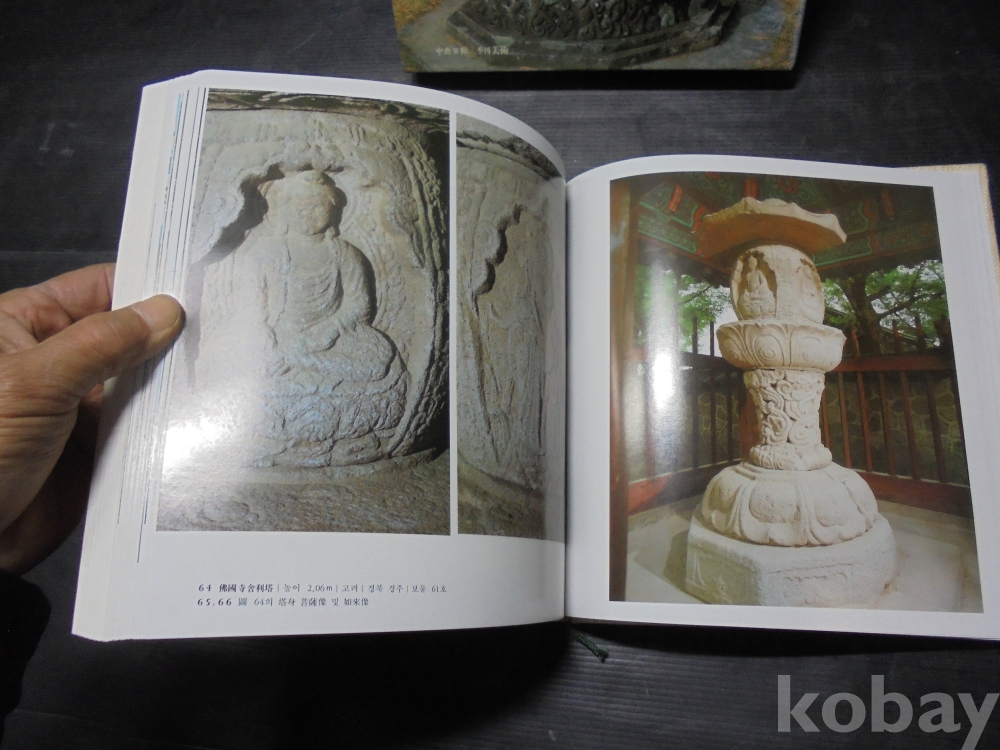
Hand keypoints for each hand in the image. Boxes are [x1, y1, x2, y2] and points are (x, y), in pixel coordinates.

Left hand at [0, 264, 183, 574]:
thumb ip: (103, 343)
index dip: (144, 284)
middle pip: (127, 336)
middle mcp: (56, 364)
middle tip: (216, 334)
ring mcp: (77, 408)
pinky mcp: (97, 451)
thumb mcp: (35, 383)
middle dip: (167, 339)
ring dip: (169, 387)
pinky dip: (167, 428)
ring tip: (212, 378)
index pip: (97, 288)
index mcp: (24, 327)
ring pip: (140, 385)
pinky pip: (143, 430)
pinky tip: (192, 421)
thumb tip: (161, 313)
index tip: (193, 285)